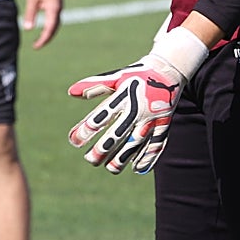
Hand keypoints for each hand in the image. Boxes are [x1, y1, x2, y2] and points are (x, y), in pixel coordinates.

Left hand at [23, 0, 61, 48]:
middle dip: (46, 38)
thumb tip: (28, 29)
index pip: (49, 29)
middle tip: (36, 45)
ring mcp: (59, 6)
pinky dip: (50, 25)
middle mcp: (59, 9)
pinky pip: (55, 18)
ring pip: (55, 24)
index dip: (43, 39)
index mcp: (53, 9)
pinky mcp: (57, 4)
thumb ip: (30, 14)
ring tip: (39, 40)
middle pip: (54, 28)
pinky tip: (43, 28)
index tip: (36, 46)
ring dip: (49, 32)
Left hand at [67, 25, 207, 174]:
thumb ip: (94, 86)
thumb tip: (71, 92)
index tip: (74, 141)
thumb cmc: (136, 75)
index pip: (102, 115)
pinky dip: (148, 157)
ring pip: (136, 142)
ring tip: (110, 168)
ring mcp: (152, 118)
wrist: (168, 70)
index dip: (87, 129)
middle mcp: (138, 108)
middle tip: (90, 160)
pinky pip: (156, 144)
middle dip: (103, 149)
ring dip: (123, 157)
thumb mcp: (116, 77)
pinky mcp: (164, 124)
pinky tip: (137, 169)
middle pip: (118, 133)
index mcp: (123, 95)